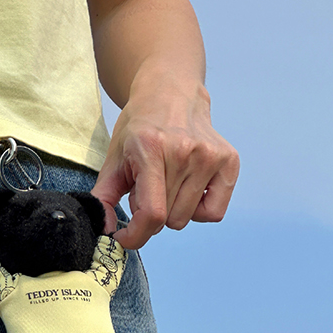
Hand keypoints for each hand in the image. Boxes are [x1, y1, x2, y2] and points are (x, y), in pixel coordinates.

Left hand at [95, 61, 238, 243]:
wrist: (170, 93)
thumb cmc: (141, 128)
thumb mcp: (114, 158)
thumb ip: (103, 197)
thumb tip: (103, 229)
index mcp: (151, 149)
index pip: (152, 213)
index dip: (136, 236)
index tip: (125, 238)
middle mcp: (184, 151)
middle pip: (168, 219)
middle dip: (152, 213)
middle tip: (149, 187)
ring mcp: (210, 155)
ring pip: (187, 218)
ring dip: (173, 209)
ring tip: (168, 182)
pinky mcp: (229, 160)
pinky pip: (214, 212)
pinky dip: (199, 209)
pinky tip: (189, 187)